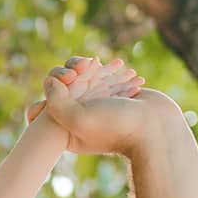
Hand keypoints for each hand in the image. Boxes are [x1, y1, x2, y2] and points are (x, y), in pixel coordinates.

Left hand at [30, 57, 177, 157]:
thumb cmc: (116, 126)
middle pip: (59, 88)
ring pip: (80, 79)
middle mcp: (76, 120)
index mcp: (63, 132)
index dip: (51, 89)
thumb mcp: (79, 118)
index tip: (69, 81)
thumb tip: (48, 81)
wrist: (155, 128)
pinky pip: (101, 78)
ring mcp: (94, 107)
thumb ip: (57, 102)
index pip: (42, 107)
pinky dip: (109, 69)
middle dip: (70, 70)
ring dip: (90, 66)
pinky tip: (120, 66)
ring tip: (105, 65)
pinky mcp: (110, 97)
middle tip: (87, 67)